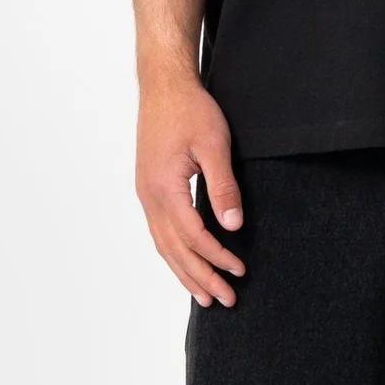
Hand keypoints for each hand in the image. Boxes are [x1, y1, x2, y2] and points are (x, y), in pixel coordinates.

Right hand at [135, 75, 247, 307]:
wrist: (163, 84)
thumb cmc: (190, 109)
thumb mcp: (213, 144)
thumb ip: (222, 186)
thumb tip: (233, 226)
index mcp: (164, 189)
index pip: (193, 236)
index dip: (217, 257)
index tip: (238, 272)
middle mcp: (150, 197)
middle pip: (175, 250)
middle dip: (201, 277)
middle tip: (224, 300)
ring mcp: (146, 193)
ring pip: (163, 245)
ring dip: (184, 271)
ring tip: (203, 295)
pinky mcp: (149, 187)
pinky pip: (159, 231)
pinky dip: (173, 252)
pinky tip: (184, 261)